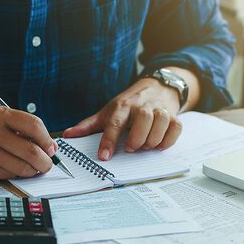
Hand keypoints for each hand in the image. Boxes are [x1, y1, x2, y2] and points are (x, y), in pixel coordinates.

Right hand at [0, 106, 56, 178]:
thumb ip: (21, 128)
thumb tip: (50, 146)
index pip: (34, 126)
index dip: (47, 139)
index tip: (50, 147)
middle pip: (31, 151)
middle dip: (45, 162)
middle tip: (47, 164)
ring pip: (21, 167)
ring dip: (32, 171)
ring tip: (33, 167)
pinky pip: (8, 175)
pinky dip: (17, 174)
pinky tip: (15, 168)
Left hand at [63, 67, 199, 160]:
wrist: (157, 86)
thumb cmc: (129, 103)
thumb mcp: (108, 110)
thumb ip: (89, 125)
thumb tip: (67, 135)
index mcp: (122, 106)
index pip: (114, 123)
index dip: (108, 140)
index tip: (104, 157)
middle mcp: (142, 106)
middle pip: (143, 119)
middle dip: (137, 138)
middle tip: (130, 148)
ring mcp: (159, 109)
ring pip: (161, 121)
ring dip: (153, 139)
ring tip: (145, 147)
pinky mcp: (174, 114)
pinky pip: (176, 127)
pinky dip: (169, 139)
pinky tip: (160, 145)